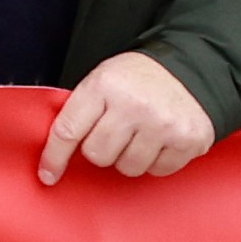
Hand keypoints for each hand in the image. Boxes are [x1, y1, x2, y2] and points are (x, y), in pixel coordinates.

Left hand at [40, 50, 218, 184]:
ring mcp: (163, 125)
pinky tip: (160, 139)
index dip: (54, 156)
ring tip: (140, 134)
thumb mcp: (103, 79)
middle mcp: (134, 106)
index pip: (69, 130)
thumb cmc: (140, 77)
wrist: (193, 67)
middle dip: (101, 149)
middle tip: (115, 132)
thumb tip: (58, 151)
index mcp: (104, 86)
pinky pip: (158, 171)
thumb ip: (83, 109)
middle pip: (98, 155)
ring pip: (128, 167)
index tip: (48, 174)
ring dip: (129, 157)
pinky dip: (156, 161)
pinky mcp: (188, 141)